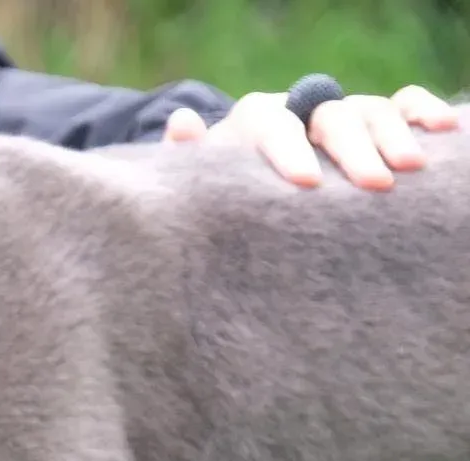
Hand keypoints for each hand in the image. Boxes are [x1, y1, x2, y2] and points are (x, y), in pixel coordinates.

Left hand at [162, 85, 459, 189]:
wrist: (246, 182)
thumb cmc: (224, 191)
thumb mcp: (203, 181)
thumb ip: (191, 158)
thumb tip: (182, 122)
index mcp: (257, 121)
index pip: (273, 124)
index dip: (289, 150)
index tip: (306, 184)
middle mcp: (302, 110)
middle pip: (331, 117)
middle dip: (354, 149)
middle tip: (375, 185)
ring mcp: (340, 115)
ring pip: (371, 110)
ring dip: (395, 134)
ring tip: (413, 166)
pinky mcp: (372, 124)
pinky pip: (403, 105)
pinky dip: (423, 111)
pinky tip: (445, 130)